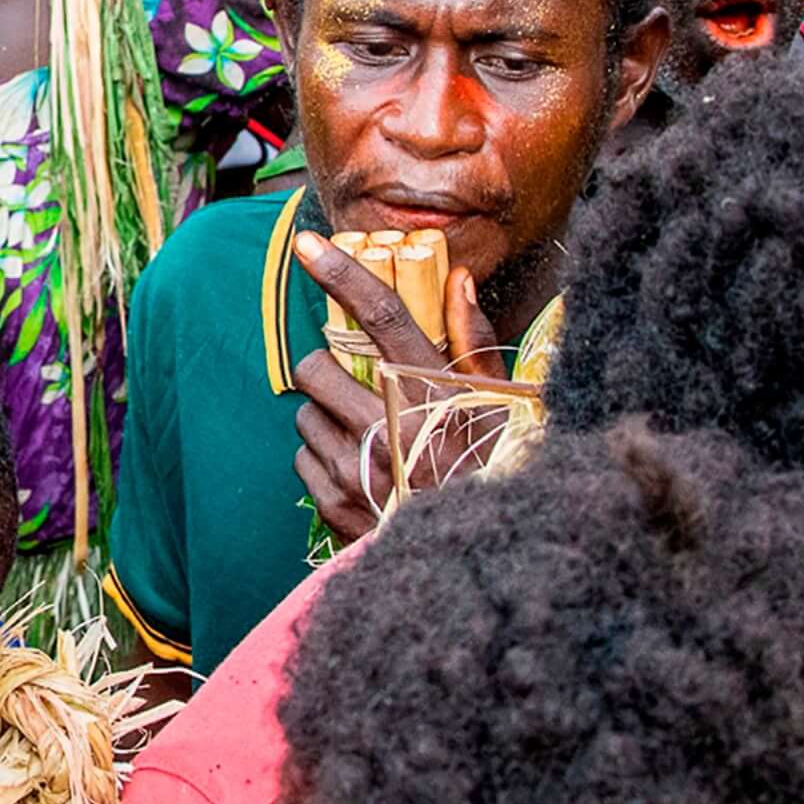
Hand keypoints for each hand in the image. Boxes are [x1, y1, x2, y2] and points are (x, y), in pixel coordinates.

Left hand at [290, 237, 510, 547]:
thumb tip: (458, 280)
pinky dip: (324, 460)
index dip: (343, 274)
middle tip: (360, 389)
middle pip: (317, 367)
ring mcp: (357, 469)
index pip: (383, 318)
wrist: (481, 559)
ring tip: (368, 438)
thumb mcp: (500, 408)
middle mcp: (389, 429)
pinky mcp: (334, 504)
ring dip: (328, 418)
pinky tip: (360, 473)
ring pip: (306, 414)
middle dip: (330, 372)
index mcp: (433, 397)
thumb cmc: (494, 474)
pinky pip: (303, 460)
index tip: (309, 244)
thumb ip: (474, 342)